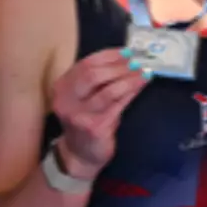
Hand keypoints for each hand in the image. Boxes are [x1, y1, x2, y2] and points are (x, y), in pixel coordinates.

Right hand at [49, 48, 150, 179]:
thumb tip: (127, 60)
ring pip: (108, 90)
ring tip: (143, 73)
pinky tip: (139, 87)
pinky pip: (117, 105)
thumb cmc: (86, 121)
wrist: (79, 155)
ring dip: (129, 79)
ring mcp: (79, 115)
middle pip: (93, 75)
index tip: (127, 52)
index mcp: (63, 87)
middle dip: (119, 66)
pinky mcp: (94, 127)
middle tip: (137, 63)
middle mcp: (66, 100)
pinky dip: (130, 93)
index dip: (109, 55)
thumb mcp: (85, 98)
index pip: (86, 64)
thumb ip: (98, 81)